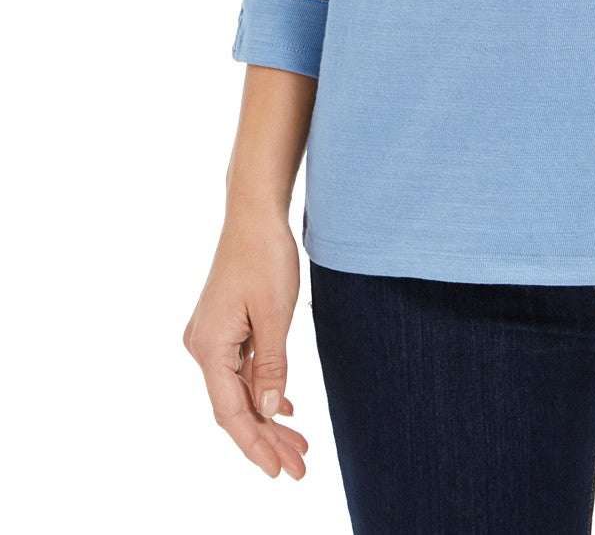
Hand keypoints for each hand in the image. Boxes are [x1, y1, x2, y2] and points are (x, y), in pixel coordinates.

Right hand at [183, 209, 308, 478]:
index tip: (279, 471)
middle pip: (234, 406)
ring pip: (239, 390)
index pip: (231, 412)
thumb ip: (271, 366)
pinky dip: (261, 390)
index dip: (255, 445)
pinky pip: (240, 370)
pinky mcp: (223, 327)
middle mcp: (202, 347)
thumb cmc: (265, 257)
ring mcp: (211, 337)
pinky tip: (283, 407)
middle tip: (299, 466)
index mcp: (209, 347)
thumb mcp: (275, 314)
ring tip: (298, 445)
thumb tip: (267, 412)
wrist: (254, 215)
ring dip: (267, 417)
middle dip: (266, 439)